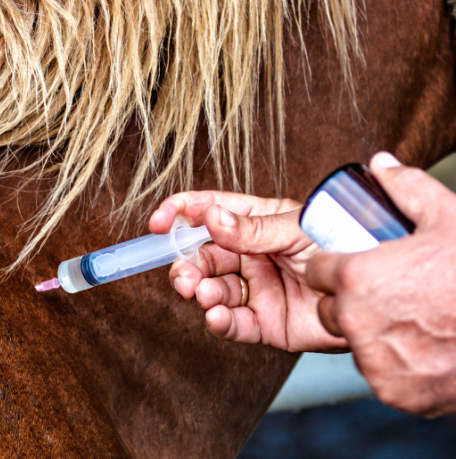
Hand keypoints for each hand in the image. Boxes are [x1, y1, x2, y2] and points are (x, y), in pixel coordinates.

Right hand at [149, 191, 347, 351]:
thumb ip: (252, 228)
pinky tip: (215, 317)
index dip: (179, 214)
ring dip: (201, 293)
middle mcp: (250, 255)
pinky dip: (219, 322)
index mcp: (255, 222)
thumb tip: (210, 216)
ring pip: (213, 290)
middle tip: (185, 278)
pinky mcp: (265, 323)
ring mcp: (256, 289)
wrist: (375, 293)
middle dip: (187, 266)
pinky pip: (233, 323)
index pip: (207, 211)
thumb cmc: (345, 247)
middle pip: (203, 256)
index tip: (158, 223)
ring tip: (206, 296)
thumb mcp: (297, 228)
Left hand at [307, 152, 455, 415]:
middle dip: (350, 301)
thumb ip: (406, 187)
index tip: (357, 266)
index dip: (336, 266)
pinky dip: (397, 366)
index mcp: (356, 277)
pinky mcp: (394, 391)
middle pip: (331, 309)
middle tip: (389, 294)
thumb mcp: (447, 218)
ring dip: (372, 333)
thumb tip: (381, 163)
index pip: (319, 270)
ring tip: (409, 320)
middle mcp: (356, 321)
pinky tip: (421, 348)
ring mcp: (375, 360)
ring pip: (355, 342)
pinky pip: (380, 373)